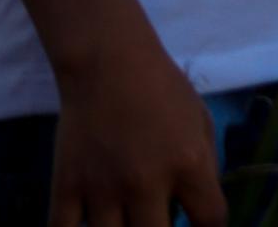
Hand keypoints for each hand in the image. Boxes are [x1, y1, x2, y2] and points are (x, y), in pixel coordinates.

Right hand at [50, 20, 224, 226]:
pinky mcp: (66, 189)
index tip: (200, 226)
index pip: (210, 219)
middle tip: (158, 222)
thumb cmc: (163, 90)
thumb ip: (205, 168)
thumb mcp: (201, 122)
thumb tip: (197, 208)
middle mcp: (146, 183)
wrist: (109, 66)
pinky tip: (89, 223)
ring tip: (127, 219)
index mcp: (188, 163)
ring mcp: (102, 190)